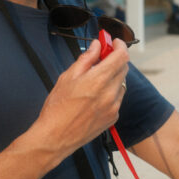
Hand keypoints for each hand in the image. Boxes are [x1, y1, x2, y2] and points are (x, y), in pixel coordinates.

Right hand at [31, 38, 128, 160]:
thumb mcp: (67, 77)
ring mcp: (114, 107)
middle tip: (101, 57)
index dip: (119, 46)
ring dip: (113, 76)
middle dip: (114, 59)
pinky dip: (111, 92)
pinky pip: (118, 98)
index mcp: (99, 80)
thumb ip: (86, 59)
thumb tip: (96, 46)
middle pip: (123, 68)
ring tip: (95, 79)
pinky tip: (95, 95)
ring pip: (121, 83)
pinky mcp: (113, 118)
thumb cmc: (57, 107)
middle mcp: (111, 93)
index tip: (113, 42)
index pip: (121, 56)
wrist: (56, 136)